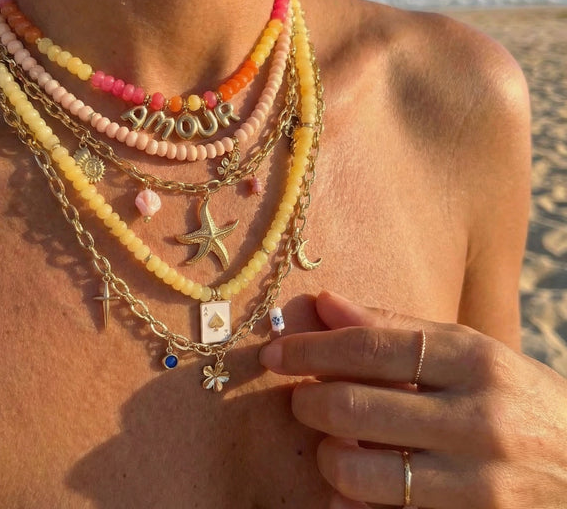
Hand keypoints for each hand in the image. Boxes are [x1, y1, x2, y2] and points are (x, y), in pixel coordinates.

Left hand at [259, 291, 566, 507]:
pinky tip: (352, 487)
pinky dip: (352, 503)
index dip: (313, 348)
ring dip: (326, 457)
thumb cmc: (515, 399)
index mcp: (477, 362)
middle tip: (303, 399)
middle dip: (309, 403)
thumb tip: (324, 302)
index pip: (372, 346)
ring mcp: (480, 486)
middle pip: (355, 408)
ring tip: (332, 445)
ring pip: (360, 472)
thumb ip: (395, 327)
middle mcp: (481, 421)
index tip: (275, 352)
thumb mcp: (469, 351)